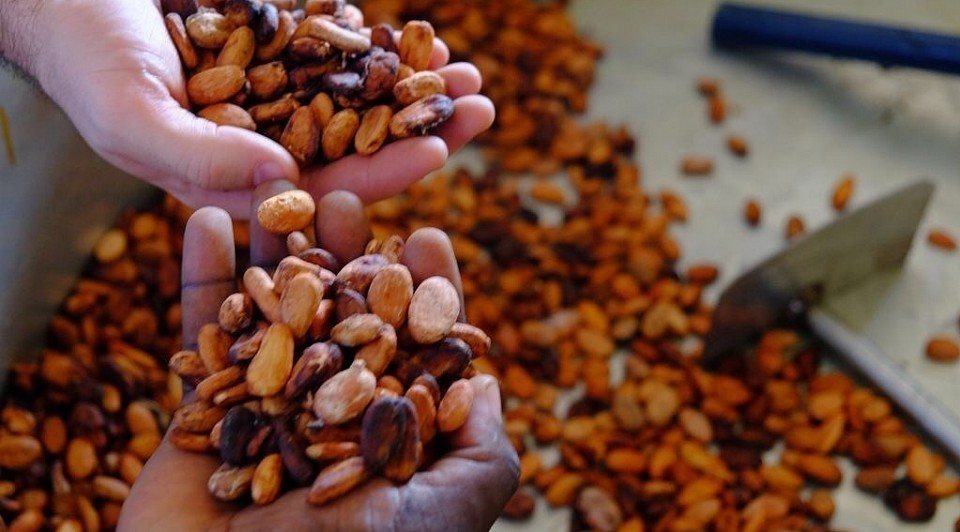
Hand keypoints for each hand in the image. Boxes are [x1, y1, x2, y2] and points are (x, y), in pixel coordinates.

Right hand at [2, 0, 492, 217]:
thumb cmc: (85, 57)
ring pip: (365, 105)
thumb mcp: (131, 114)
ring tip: (471, 79)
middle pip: (361, 150)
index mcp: (237, 183)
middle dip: (422, 133)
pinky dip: (390, 53)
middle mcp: (268, 148)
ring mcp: (283, 100)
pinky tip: (432, 47)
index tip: (436, 152)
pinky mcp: (287, 55)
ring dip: (421, 94)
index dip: (381, 173)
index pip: (322, 190)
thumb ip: (201, 157)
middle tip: (479, 112)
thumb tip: (286, 181)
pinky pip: (349, 58)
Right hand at [117, 181, 518, 531]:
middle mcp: (332, 419)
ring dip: (273, 249)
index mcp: (391, 437)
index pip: (415, 349)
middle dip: (346, 251)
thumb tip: (486, 382)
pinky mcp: (200, 421)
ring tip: (276, 183)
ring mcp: (266, 414)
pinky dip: (201, 280)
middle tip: (346, 191)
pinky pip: (199, 340)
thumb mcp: (447, 511)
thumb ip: (481, 450)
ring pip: (272, 314)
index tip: (429, 233)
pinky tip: (204, 219)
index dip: (425, 290)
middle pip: (342, 315)